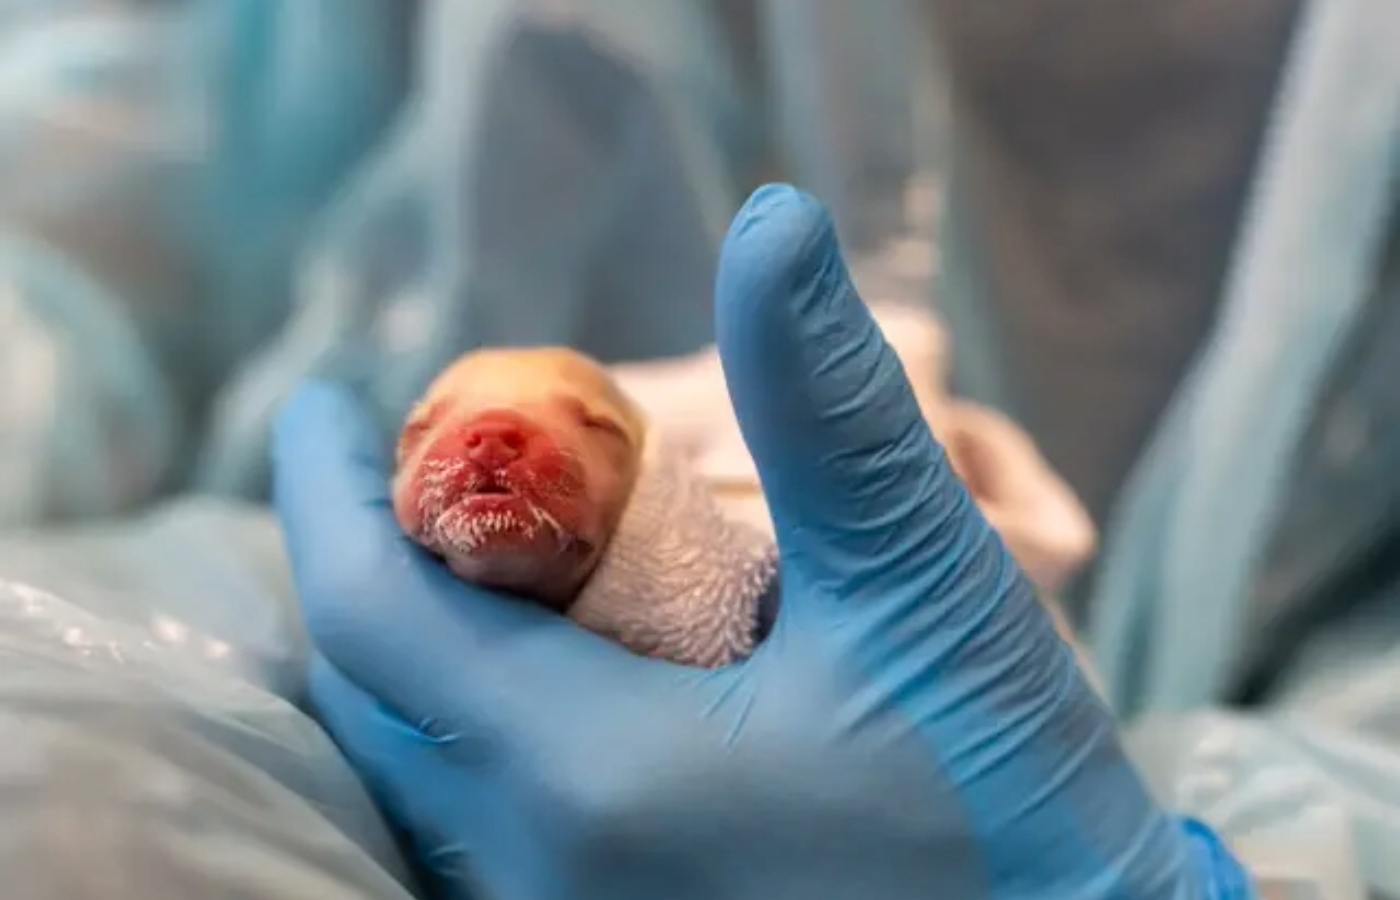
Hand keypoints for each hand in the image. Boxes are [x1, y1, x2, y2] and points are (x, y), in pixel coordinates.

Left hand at [274, 184, 1251, 898]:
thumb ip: (831, 409)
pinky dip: (468, 722)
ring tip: (457, 546)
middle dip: (366, 563)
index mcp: (583, 775)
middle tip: (400, 459)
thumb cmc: (1010, 801)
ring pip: (418, 767)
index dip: (333, 493)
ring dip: (414, 647)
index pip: (375, 614)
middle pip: (376, 695)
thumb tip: (772, 229)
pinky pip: (476, 822)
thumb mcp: (925, 587)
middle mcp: (539, 869)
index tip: (324, 402)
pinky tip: (534, 669)